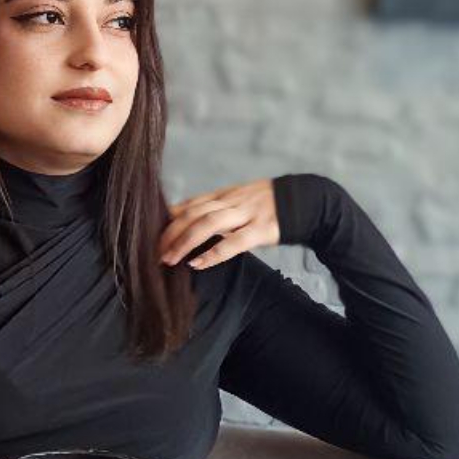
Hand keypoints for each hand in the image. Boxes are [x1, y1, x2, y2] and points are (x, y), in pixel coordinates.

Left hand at [158, 178, 278, 271]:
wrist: (306, 200)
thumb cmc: (271, 204)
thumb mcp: (241, 200)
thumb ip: (219, 209)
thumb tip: (192, 222)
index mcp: (224, 195)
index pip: (189, 204)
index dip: (167, 220)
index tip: (151, 236)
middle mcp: (231, 201)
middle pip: (192, 214)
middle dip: (169, 233)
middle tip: (155, 253)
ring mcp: (246, 214)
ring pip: (207, 224)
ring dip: (184, 243)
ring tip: (169, 259)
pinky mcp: (261, 229)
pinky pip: (234, 242)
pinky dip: (213, 254)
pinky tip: (199, 264)